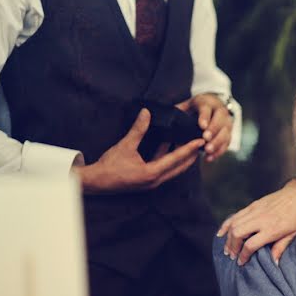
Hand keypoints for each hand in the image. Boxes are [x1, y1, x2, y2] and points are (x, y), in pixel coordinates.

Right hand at [74, 109, 203, 193]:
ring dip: (180, 157)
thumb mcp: (125, 145)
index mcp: (152, 173)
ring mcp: (151, 182)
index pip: (176, 159)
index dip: (189, 149)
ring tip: (188, 143)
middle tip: (200, 144)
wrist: (94, 182)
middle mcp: (155, 181)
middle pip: (179, 167)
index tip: (200, 141)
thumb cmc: (108, 166)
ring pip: (172, 169)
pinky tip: (168, 145)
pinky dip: (167, 158)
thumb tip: (146, 112)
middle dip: (190, 156)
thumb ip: (138, 129)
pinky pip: (162, 168)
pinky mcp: (146, 181)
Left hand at [177, 93, 232, 161]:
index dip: (205, 117)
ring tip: (208, 150)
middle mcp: (220, 111)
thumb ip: (178, 112)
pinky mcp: (229, 133)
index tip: (202, 126)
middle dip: (213, 130)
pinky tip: (210, 157)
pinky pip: (226, 143)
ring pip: (225, 132)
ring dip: (217, 142)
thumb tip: (165, 122)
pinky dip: (219, 151)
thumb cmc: (195, 108)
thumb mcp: (186, 106)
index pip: (206, 108)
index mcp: (207, 102)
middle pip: (220, 120)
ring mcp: (227, 122)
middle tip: (206, 139)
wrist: (212, 106)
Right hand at [216, 178, 295, 264]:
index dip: (244, 255)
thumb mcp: (292, 234)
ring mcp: (255, 210)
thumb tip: (274, 263)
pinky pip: (235, 215)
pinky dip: (226, 224)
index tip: (241, 262)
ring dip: (228, 238)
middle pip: (238, 234)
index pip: (250, 245)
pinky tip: (221, 233)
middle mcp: (261, 219)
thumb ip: (280, 248)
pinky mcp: (253, 205)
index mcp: (272, 229)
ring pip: (234, 224)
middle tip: (232, 256)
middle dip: (232, 247)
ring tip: (227, 249)